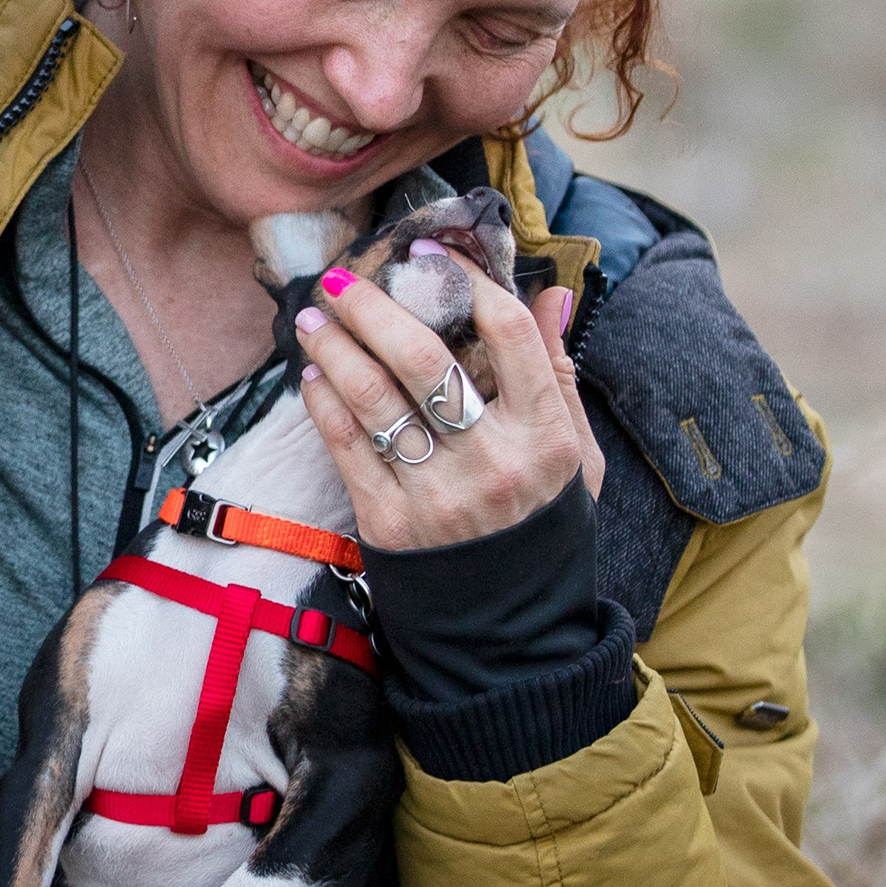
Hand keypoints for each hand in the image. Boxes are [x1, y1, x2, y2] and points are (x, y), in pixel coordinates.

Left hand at [295, 260, 603, 551]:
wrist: (512, 634)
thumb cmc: (542, 528)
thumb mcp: (574, 456)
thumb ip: (558, 374)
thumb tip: (551, 293)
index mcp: (546, 438)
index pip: (508, 336)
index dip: (465, 282)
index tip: (428, 252)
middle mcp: (493, 463)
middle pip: (424, 359)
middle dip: (373, 307)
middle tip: (340, 278)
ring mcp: (438, 496)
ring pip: (373, 397)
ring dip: (333, 346)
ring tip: (312, 317)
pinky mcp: (390, 525)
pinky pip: (347, 444)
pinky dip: (323, 401)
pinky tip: (313, 374)